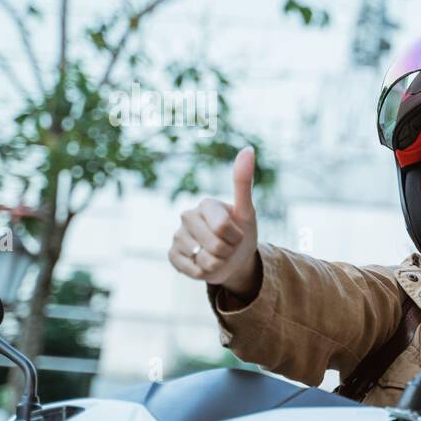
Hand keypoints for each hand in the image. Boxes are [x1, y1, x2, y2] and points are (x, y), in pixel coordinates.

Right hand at [168, 146, 259, 294]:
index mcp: (205, 204)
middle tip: (228, 246)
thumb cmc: (242, 232)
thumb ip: (243, 182)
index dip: (236, 237)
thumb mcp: (247, 211)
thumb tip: (248, 149)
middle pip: (215, 245)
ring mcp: (177, 236)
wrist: (234, 259)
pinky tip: (203, 263)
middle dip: (228, 251)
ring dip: (217, 263)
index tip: (237, 233)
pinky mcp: (172, 255)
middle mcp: (187, 216)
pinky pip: (191, 269)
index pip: (224, 228)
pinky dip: (203, 272)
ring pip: (204, 260)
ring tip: (217, 255)